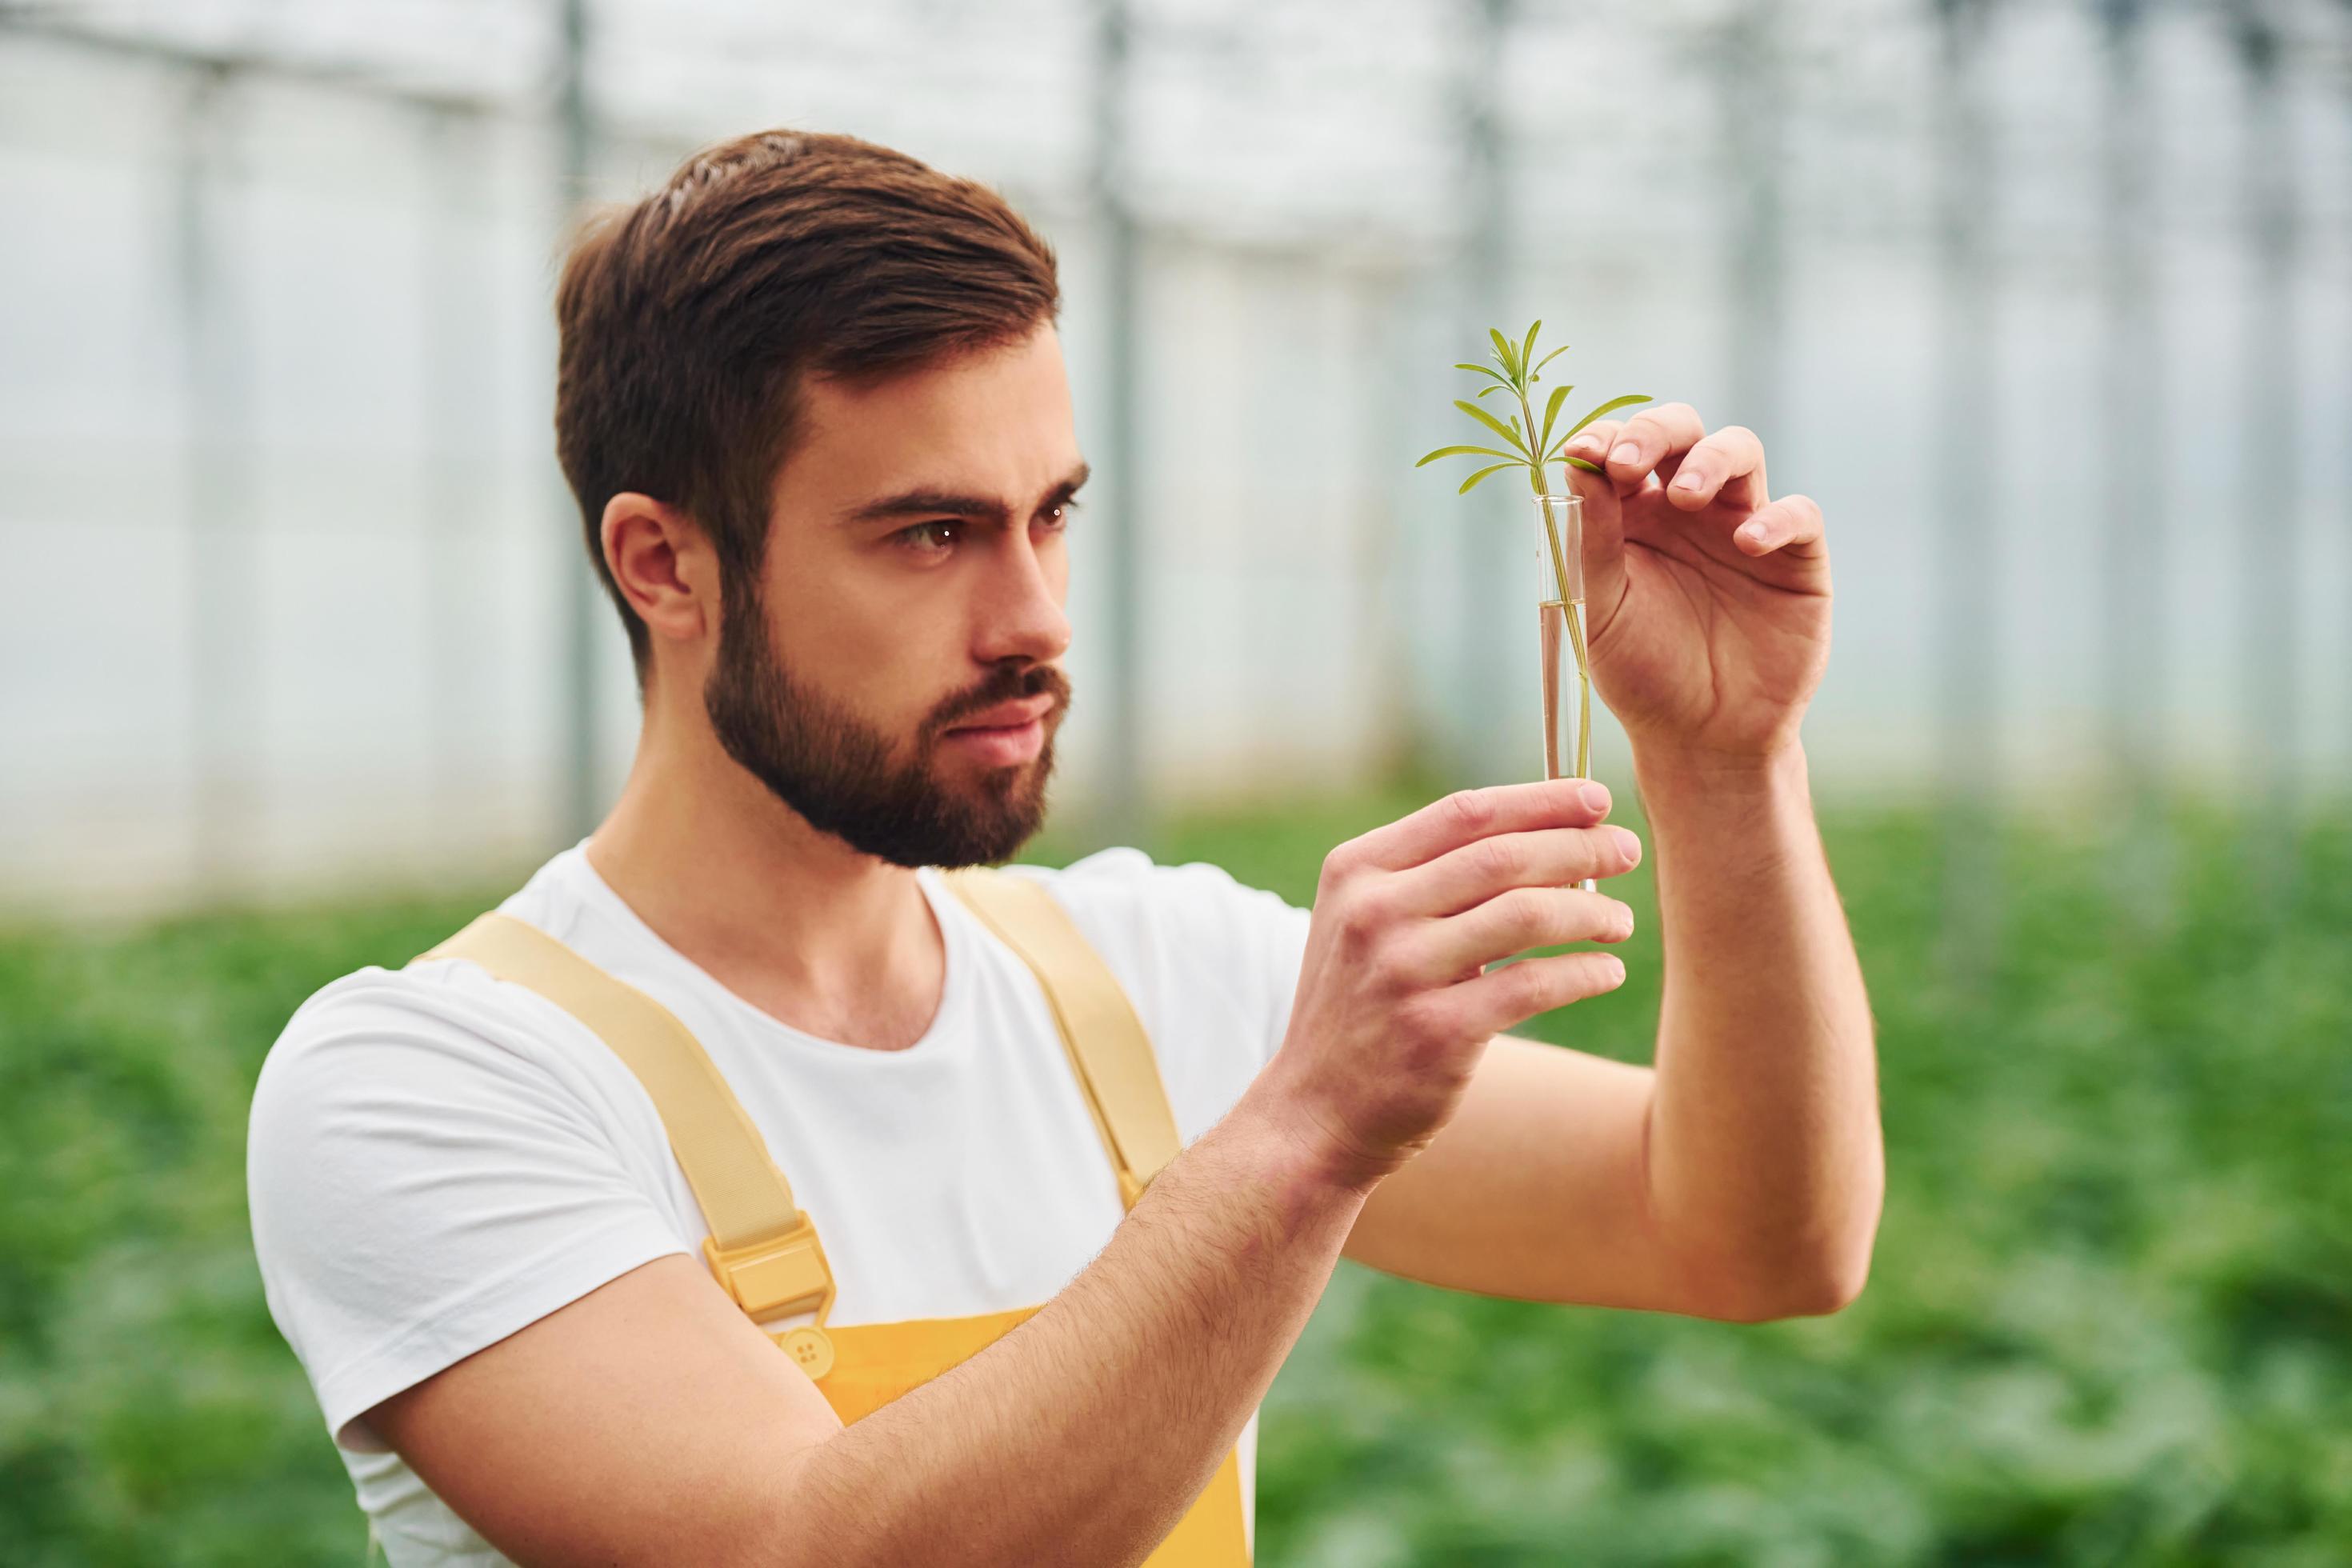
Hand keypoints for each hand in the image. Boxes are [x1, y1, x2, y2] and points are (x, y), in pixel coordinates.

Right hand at [1250, 777, 1644, 1191]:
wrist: (1314, 1110)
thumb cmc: (1360, 1005)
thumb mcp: (1365, 922)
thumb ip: (1429, 876)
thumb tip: (1546, 833)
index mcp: (1357, 870)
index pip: (1465, 813)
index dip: (1541, 800)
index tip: (1595, 798)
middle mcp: (1373, 913)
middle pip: (1503, 856)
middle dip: (1579, 846)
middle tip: (1626, 851)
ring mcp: (1402, 972)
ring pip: (1527, 914)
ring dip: (1590, 911)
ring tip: (1619, 920)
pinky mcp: (1436, 1032)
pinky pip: (1534, 985)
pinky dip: (1583, 972)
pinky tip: (1606, 971)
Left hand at [1561, 405, 1829, 760]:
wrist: (1702, 738)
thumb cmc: (1643, 673)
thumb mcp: (1601, 608)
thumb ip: (1591, 538)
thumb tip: (1577, 465)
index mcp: (1634, 515)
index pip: (1622, 450)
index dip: (1606, 438)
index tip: (1585, 453)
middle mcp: (1689, 510)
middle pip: (1682, 432)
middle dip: (1655, 432)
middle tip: (1627, 461)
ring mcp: (1744, 526)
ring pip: (1740, 451)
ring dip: (1710, 459)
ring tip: (1685, 496)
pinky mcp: (1795, 558)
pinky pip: (1797, 513)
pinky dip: (1775, 518)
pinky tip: (1746, 544)